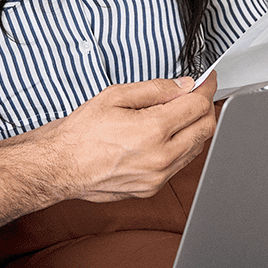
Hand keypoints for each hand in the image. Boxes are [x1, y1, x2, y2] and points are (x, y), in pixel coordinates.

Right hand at [37, 76, 216, 202]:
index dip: (206, 87)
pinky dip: (182, 146)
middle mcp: (161, 157)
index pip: (198, 106)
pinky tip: (168, 135)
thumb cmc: (80, 133)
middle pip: (206, 128)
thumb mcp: (115, 96)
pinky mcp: (152, 189)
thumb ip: (155, 89)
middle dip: (206, 106)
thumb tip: (183, 86)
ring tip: (179, 112)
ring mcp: (158, 177)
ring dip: (195, 127)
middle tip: (196, 93)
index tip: (206, 79)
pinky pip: (180, 164)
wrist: (61, 167)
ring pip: (197, 148)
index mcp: (153, 131)